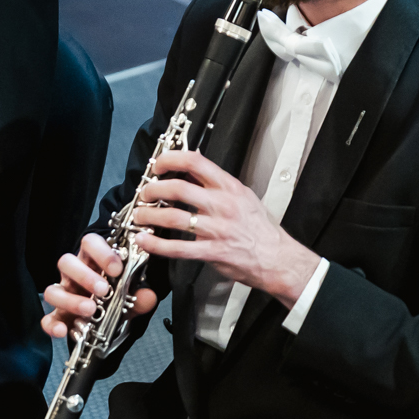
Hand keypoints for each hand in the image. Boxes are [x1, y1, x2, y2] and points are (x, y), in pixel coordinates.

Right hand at [42, 232, 159, 339]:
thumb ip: (139, 297)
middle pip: (66, 262)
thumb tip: (148, 296)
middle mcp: (73, 275)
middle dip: (84, 275)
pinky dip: (53, 325)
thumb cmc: (115, 300)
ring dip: (71, 300)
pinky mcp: (58, 316)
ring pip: (52, 290)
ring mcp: (63, 295)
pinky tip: (63, 331)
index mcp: (92, 262)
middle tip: (103, 290)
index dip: (101, 252)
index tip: (117, 268)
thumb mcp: (130, 298)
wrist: (106, 325)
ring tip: (90, 309)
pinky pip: (47, 319)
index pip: (89, 243)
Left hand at [125, 149, 320, 305]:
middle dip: (153, 189)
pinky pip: (178, 247)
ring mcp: (216, 229)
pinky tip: (144, 240)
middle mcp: (222, 205)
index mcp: (229, 187)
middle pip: (178, 188)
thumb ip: (215, 182)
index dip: (169, 160)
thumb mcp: (242, 195)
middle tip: (144, 193)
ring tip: (139, 215)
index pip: (195, 161)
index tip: (157, 165)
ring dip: (149, 215)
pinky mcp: (212, 252)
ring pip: (173, 217)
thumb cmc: (260, 228)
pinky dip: (156, 244)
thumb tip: (189, 167)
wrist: (278, 259)